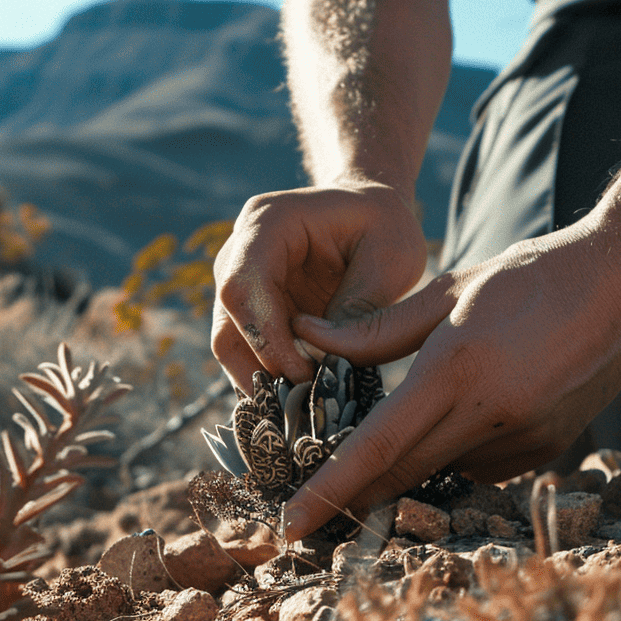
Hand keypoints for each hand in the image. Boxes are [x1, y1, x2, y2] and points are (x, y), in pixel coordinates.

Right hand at [211, 178, 426, 394]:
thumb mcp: (392, 257)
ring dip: (262, 380)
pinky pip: (245, 353)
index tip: (304, 374)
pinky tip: (301, 397)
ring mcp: (238, 282)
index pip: (243, 286)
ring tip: (304, 406)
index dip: (266, 337)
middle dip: (264, 367)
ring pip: (230, 344)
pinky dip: (269, 378)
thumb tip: (321, 358)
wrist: (371, 215)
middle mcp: (239, 251)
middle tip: (306, 402)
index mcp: (268, 222)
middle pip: (228, 321)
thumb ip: (361, 307)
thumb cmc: (384, 226)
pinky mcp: (248, 312)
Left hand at [279, 221, 620, 540]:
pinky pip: (479, 468)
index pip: (375, 448)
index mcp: (456, 370)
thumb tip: (305, 339)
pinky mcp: (547, 450)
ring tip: (395, 435)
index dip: (327, 491)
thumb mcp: (446, 290)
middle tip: (311, 511)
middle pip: (401, 476)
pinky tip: (459, 420)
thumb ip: (373, 329)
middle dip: (353, 499)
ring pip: (440, 473)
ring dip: (407, 468)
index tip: (289, 523)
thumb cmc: (530, 276)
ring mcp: (525, 439)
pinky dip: (453, 454)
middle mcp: (490, 414)